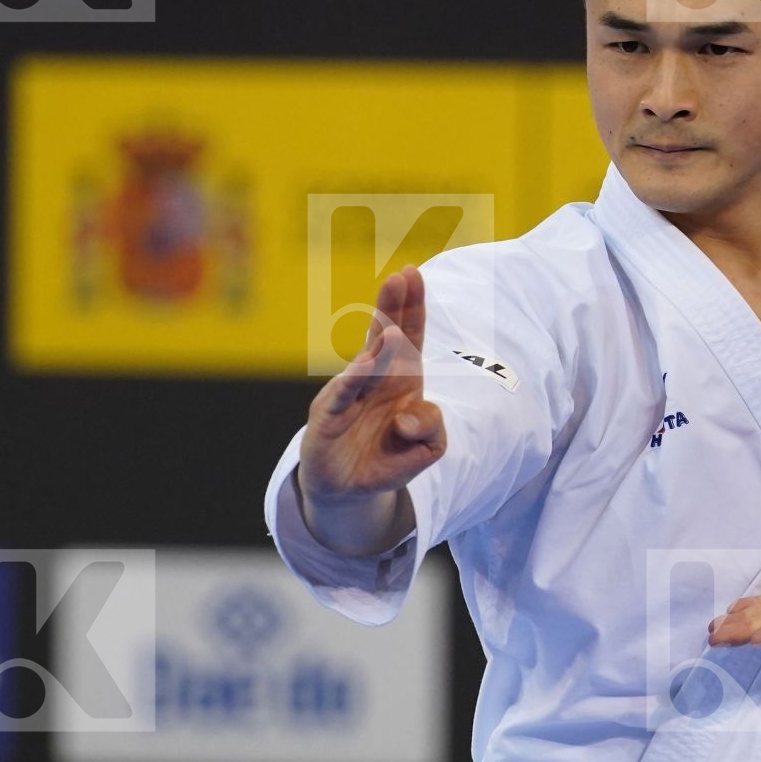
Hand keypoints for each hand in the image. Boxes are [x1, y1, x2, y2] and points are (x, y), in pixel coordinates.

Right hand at [296, 265, 445, 550]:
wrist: (349, 488)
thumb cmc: (388, 455)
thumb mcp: (428, 446)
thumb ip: (432, 429)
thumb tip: (407, 418)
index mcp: (401, 378)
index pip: (409, 335)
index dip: (412, 306)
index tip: (413, 273)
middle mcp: (373, 380)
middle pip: (383, 337)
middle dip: (392, 307)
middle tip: (399, 278)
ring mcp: (348, 396)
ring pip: (365, 366)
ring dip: (378, 349)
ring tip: (391, 332)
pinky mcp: (328, 420)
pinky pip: (341, 397)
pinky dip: (352, 382)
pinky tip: (364, 366)